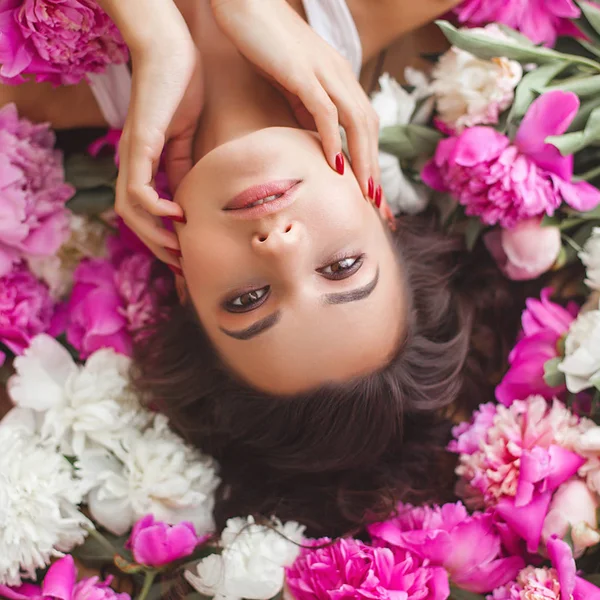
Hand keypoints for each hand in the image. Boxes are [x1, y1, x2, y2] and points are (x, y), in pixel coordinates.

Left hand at [98, 0, 202, 266]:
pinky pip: (138, 187)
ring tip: (178, 250)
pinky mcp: (139, 143)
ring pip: (130, 210)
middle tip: (181, 266)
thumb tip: (190, 200)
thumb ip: (183, 171)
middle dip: (156, 246)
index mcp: (143, 164)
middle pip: (132, 219)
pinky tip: (178, 215)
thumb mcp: (185, 142)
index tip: (184, 257)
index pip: (144, 212)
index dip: (160, 238)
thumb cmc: (181, 91)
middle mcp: (131, 164)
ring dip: (152, 236)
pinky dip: (154, 208)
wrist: (174, 53)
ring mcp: (132, 155)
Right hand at [210, 0, 380, 197]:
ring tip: (365, 192)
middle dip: (375, 168)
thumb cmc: (267, 43)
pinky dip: (331, 138)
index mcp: (340, 80)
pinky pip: (324, 109)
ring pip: (355, 121)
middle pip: (369, 128)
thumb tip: (316, 141)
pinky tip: (333, 164)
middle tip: (379, 205)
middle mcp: (340, 76)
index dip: (373, 161)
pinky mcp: (302, 71)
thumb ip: (307, 109)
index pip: (365, 126)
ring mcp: (324, 72)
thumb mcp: (294, 83)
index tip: (374, 193)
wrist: (246, 1)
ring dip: (363, 159)